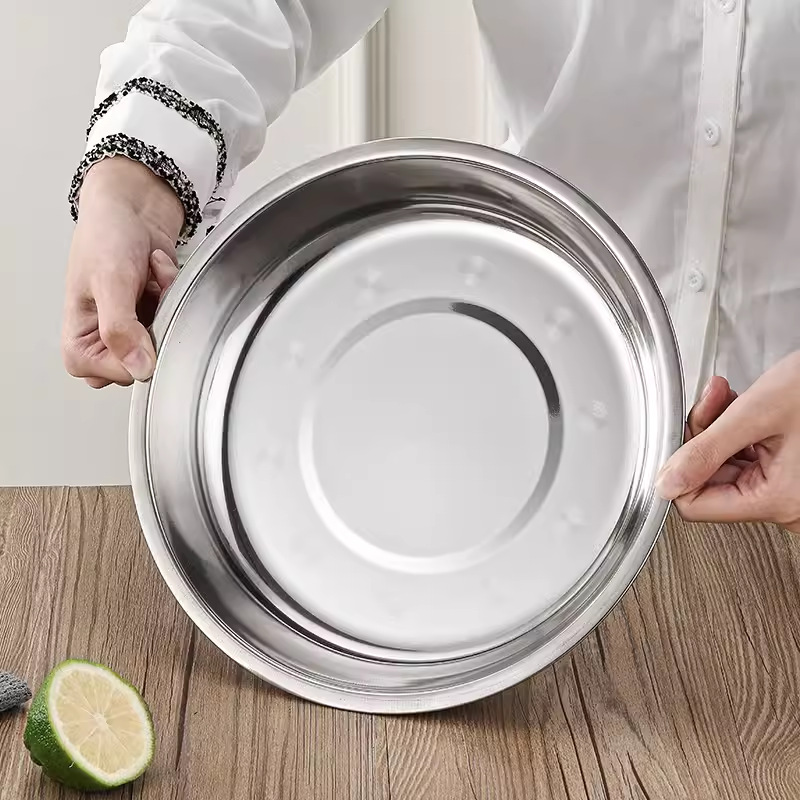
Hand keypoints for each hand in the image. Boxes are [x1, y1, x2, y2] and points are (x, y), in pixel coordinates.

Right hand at [62, 157, 183, 387]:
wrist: (131, 208)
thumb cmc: (107, 237)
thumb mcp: (110, 282)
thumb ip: (121, 329)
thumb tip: (139, 368)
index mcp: (79, 345)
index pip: (120, 374)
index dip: (138, 348)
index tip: (138, 316)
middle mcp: (104, 344)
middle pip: (147, 363)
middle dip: (154, 322)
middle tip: (141, 291)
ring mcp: (131, 333)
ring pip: (165, 342)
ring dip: (165, 305)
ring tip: (147, 279)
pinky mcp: (152, 320)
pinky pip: (176, 321)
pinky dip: (171, 294)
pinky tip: (156, 276)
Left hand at [656, 351, 799, 532]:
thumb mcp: (758, 413)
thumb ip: (705, 449)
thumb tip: (665, 483)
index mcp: (778, 500)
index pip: (697, 506)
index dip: (680, 468)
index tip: (680, 435)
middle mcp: (787, 505)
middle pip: (711, 481)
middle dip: (704, 435)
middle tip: (712, 400)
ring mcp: (791, 491)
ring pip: (728, 466)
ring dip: (720, 428)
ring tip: (728, 396)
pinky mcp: (793, 474)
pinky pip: (749, 458)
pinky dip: (739, 431)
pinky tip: (743, 406)